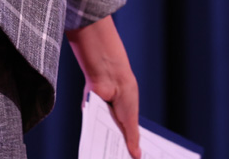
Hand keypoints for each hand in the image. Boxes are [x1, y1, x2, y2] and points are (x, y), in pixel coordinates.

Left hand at [67, 16, 140, 157]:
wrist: (110, 78)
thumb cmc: (125, 94)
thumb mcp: (131, 120)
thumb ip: (133, 138)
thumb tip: (138, 156)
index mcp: (127, 119)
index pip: (128, 139)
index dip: (129, 149)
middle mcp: (114, 119)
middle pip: (113, 140)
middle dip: (115, 151)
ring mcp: (101, 118)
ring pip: (101, 138)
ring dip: (103, 147)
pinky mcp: (90, 116)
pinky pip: (91, 130)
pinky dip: (93, 139)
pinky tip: (95, 151)